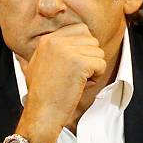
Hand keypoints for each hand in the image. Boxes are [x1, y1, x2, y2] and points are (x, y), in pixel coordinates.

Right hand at [19, 23, 106, 140]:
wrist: (42, 113)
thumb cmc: (43, 95)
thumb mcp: (40, 64)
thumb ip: (54, 50)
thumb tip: (74, 41)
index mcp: (48, 40)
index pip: (80, 30)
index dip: (84, 48)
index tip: (76, 65)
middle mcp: (56, 41)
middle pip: (92, 40)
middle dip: (90, 58)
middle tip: (76, 75)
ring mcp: (67, 51)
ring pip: (98, 52)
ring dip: (93, 69)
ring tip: (77, 81)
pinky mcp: (79, 63)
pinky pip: (101, 64)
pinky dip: (96, 77)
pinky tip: (81, 86)